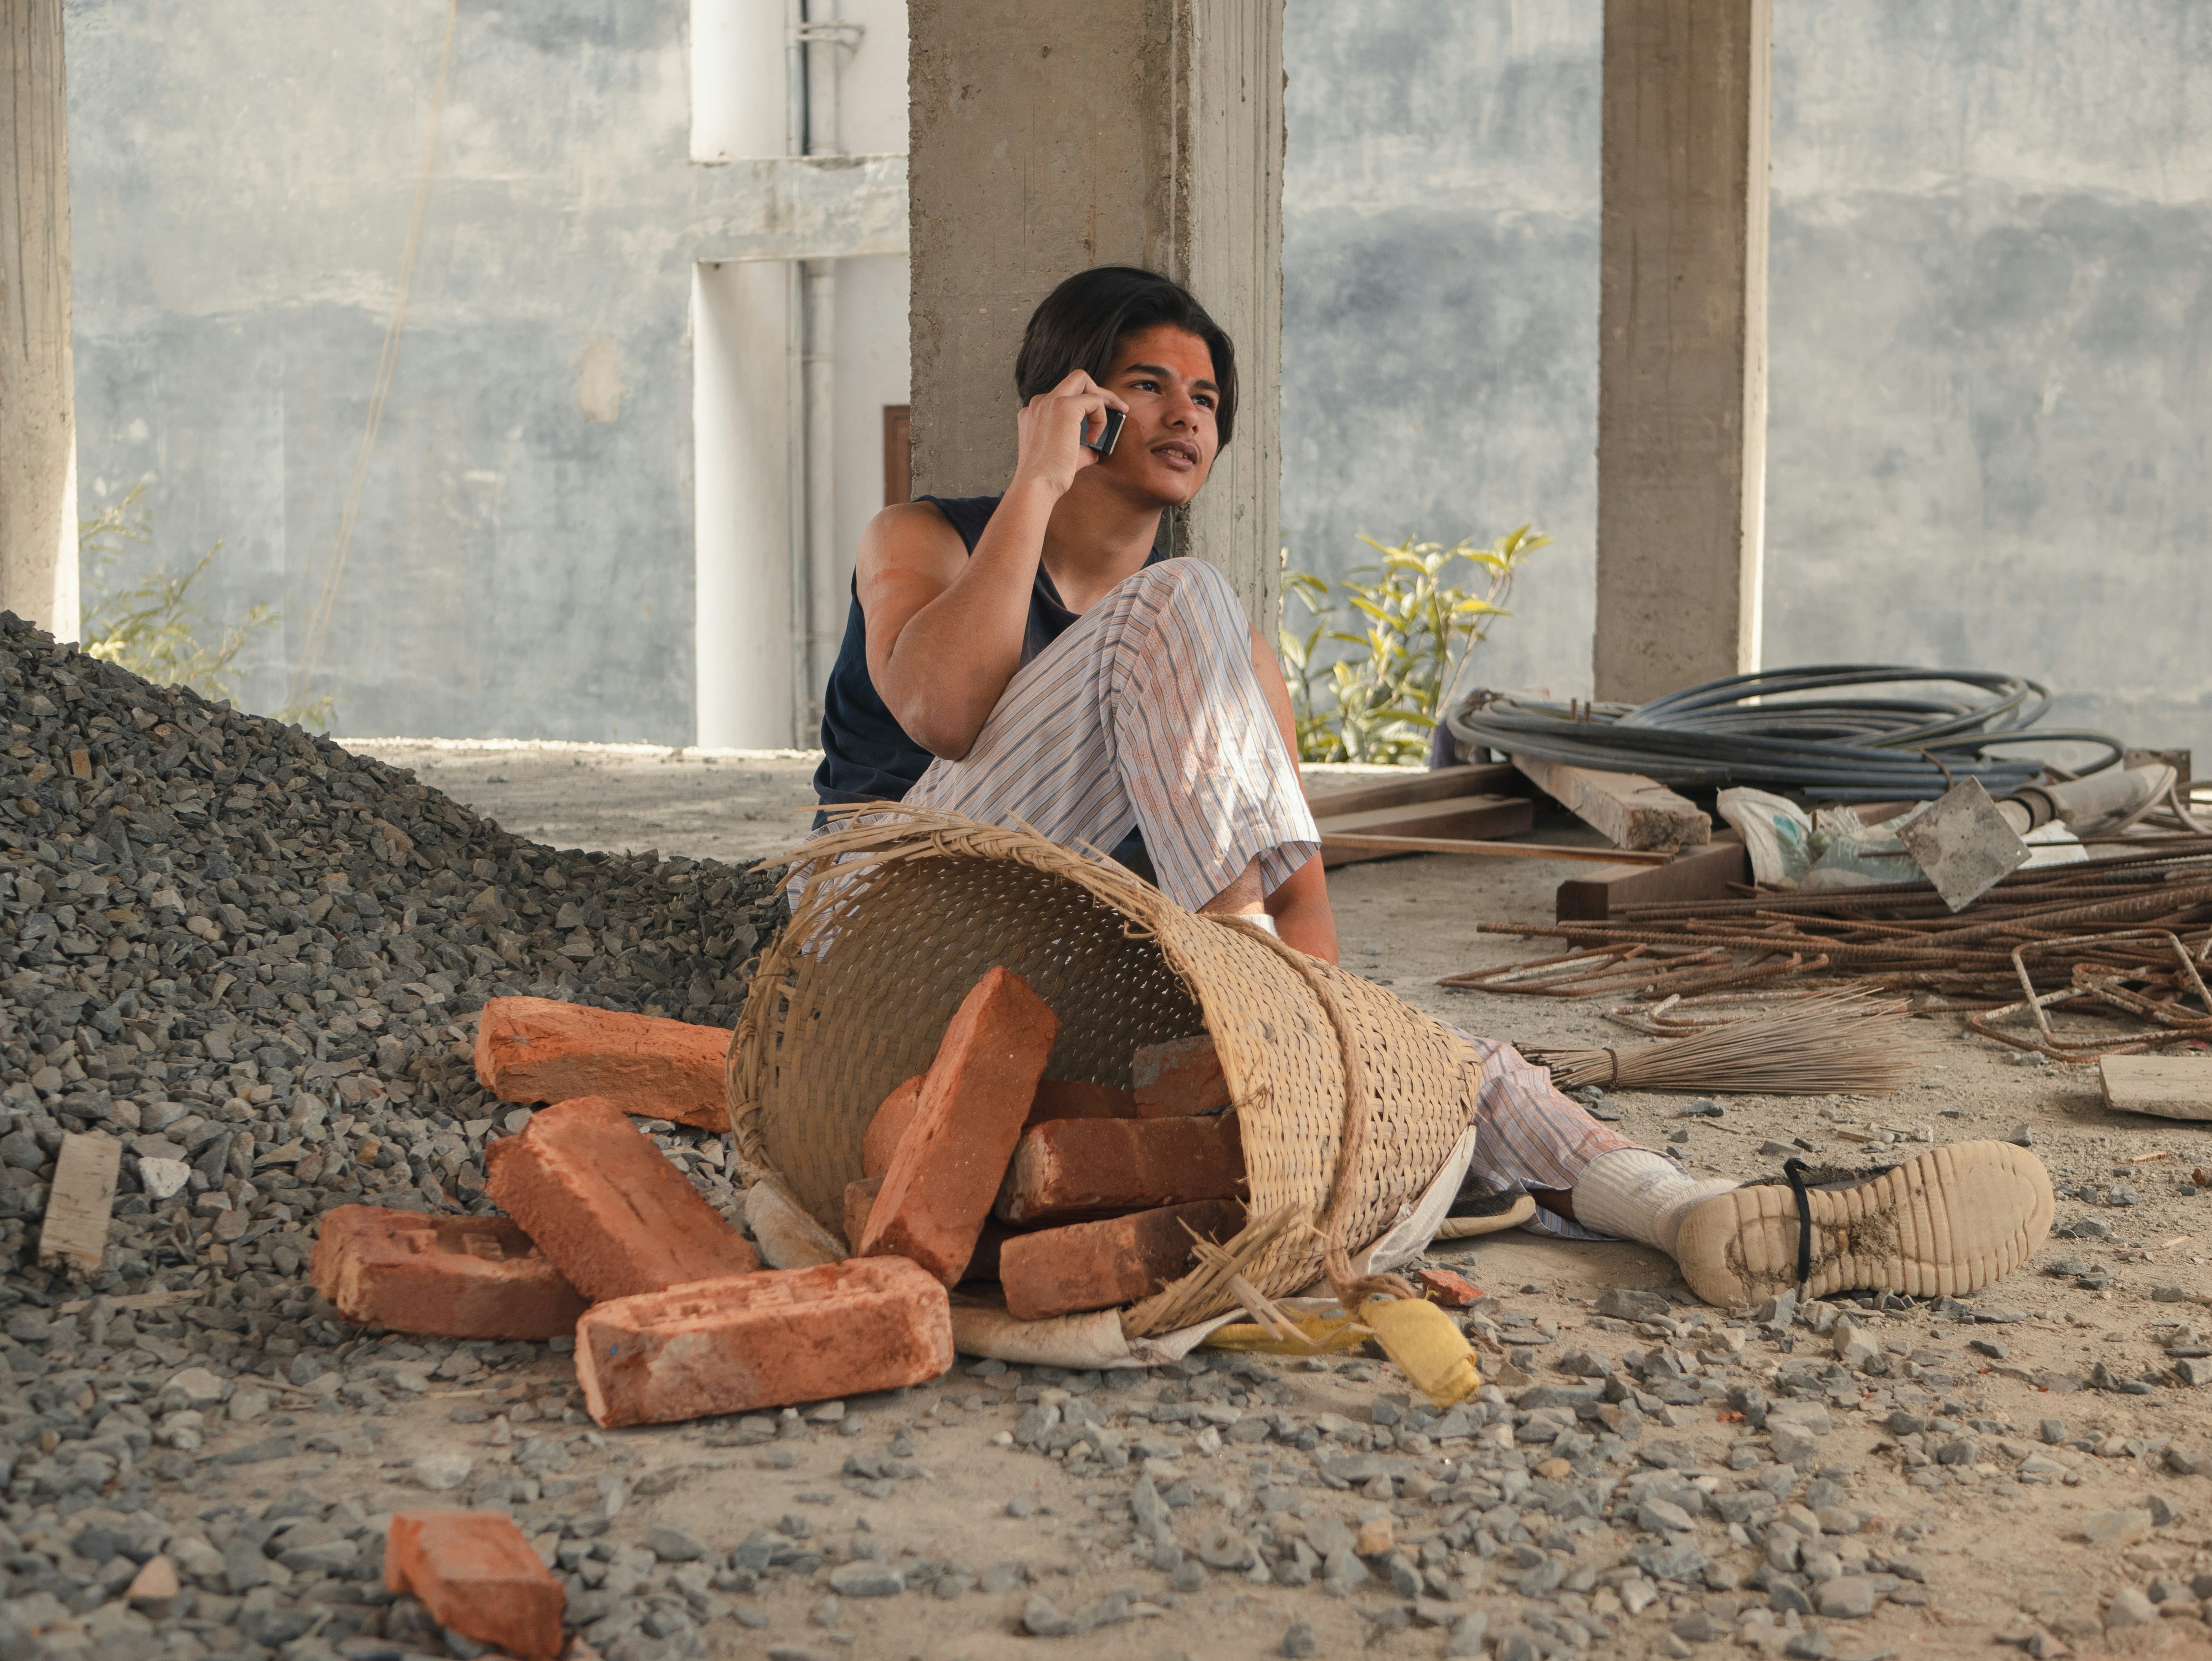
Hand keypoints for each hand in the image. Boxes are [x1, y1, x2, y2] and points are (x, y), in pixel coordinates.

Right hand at [1010, 369, 1127, 498]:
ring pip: (1082, 379)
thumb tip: (1094, 450)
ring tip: (1108, 423)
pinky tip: (1095, 439)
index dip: (1084, 407)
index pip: (1063, 396)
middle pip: (1074, 379)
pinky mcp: (1064, 407)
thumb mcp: (1063, 456)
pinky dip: (1101, 418)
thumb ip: (1079, 447)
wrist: (1037, 485)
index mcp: (1034, 413)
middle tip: (1116, 408)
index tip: (1095, 426)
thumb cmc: (1047, 477)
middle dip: (1098, 391)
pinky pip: (1094, 400)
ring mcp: (1049, 402)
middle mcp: (1039, 403)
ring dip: (1102, 400)